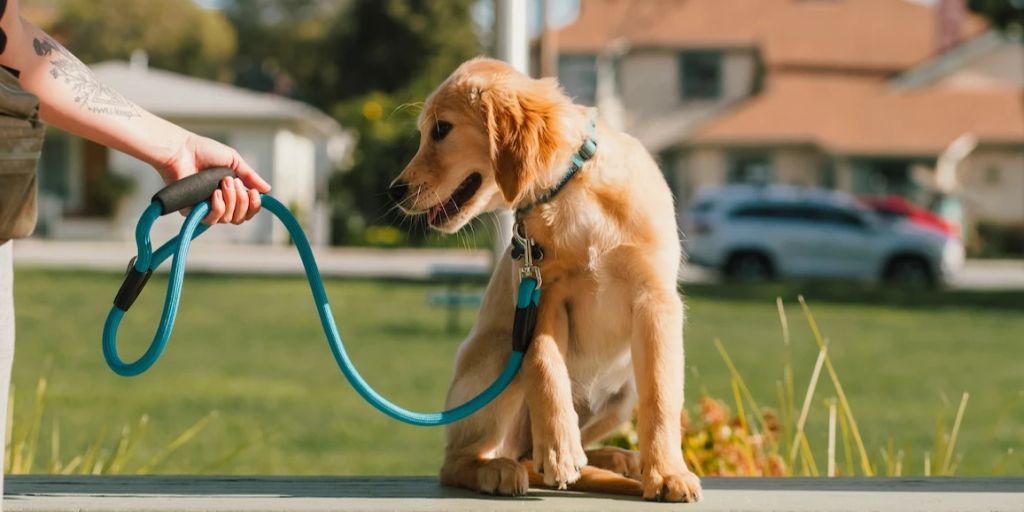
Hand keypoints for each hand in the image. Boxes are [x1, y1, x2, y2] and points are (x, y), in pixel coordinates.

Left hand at [156, 133, 270, 224]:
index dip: (254, 205)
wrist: (182, 150)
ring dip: (231, 200)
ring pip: (228, 219)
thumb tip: (267, 189)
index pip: (248, 210)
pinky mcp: (193, 213)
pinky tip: (215, 194)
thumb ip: (250, 176)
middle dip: (242, 200)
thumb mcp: (234, 161)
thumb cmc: (204, 151)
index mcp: (230, 193)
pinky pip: (212, 220)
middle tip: (232, 182)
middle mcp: (220, 204)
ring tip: (223, 182)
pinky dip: (218, 207)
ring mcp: (207, 209)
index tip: (253, 192)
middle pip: (240, 218)